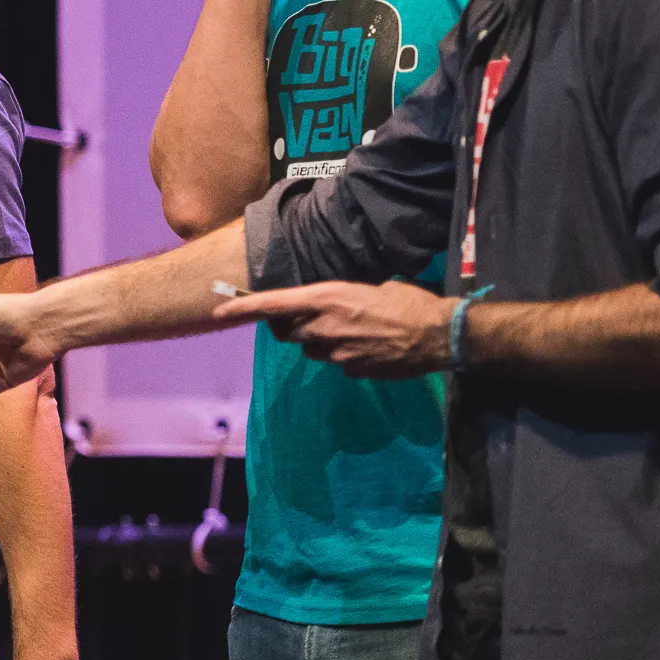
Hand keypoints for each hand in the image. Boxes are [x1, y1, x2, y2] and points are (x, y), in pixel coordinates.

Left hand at [215, 280, 450, 377]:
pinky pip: (336, 363)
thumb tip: (325, 306)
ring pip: (310, 350)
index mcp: (327, 299)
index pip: (274, 304)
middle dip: (291, 327)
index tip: (219, 311)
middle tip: (310, 318)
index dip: (244, 308)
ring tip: (351, 330)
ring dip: (319, 342)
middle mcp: (325, 327)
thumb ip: (337, 299)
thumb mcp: (368, 288)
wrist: (440, 334)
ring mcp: (337, 353)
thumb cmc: (409, 302)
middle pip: (287, 332)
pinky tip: (368, 346)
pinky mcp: (352, 371)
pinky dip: (343, 355)